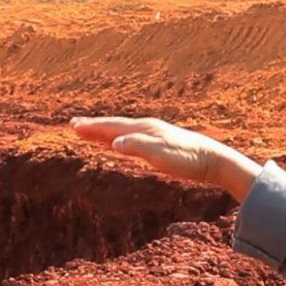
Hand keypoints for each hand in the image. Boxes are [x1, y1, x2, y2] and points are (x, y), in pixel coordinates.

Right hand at [69, 116, 261, 201]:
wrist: (211, 160)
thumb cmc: (186, 159)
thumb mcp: (161, 156)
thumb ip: (137, 147)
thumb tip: (114, 143)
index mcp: (143, 129)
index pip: (111, 126)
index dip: (92, 127)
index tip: (73, 126)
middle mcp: (147, 127)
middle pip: (114, 125)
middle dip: (94, 126)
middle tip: (74, 125)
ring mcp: (154, 134)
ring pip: (122, 130)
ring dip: (105, 131)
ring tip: (90, 131)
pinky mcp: (160, 143)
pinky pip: (132, 137)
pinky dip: (119, 137)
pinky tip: (119, 142)